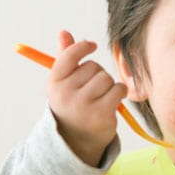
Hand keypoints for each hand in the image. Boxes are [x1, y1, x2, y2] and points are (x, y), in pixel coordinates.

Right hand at [47, 30, 126, 166]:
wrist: (77, 142)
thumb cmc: (72, 106)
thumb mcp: (63, 84)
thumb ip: (65, 58)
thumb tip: (64, 32)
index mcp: (54, 83)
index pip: (69, 56)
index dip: (83, 47)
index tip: (92, 45)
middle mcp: (66, 94)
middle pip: (93, 67)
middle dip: (97, 74)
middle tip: (92, 90)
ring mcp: (83, 105)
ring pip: (107, 78)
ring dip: (109, 85)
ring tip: (101, 97)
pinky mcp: (101, 114)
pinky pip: (118, 90)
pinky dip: (119, 93)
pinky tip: (112, 101)